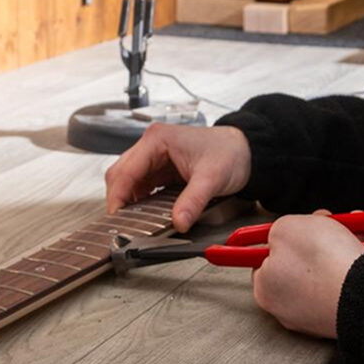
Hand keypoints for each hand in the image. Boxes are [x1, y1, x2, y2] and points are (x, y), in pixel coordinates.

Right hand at [103, 123, 250, 229]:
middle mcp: (152, 145)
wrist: (246, 150)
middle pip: (120, 174)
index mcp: (157, 140)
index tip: (116, 218)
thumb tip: (178, 222)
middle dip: (119, 199)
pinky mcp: (161, 168)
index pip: (126, 171)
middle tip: (121, 224)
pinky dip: (139, 200)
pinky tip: (143, 214)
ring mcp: (155, 156)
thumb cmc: (230, 153)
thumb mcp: (212, 179)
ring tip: (131, 222)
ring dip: (128, 201)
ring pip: (128, 180)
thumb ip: (193, 201)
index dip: (118, 197)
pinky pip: (141, 185)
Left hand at [251, 211, 363, 338]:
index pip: (265, 260)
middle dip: (322, 236)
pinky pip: (360, 278)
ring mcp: (324, 310)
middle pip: (305, 260)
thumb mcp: (286, 227)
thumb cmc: (324, 264)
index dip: (280, 237)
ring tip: (360, 231)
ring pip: (336, 267)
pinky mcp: (352, 311)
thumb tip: (282, 233)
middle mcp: (294, 305)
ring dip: (351, 243)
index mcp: (268, 289)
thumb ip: (278, 229)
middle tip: (329, 223)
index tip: (290, 228)